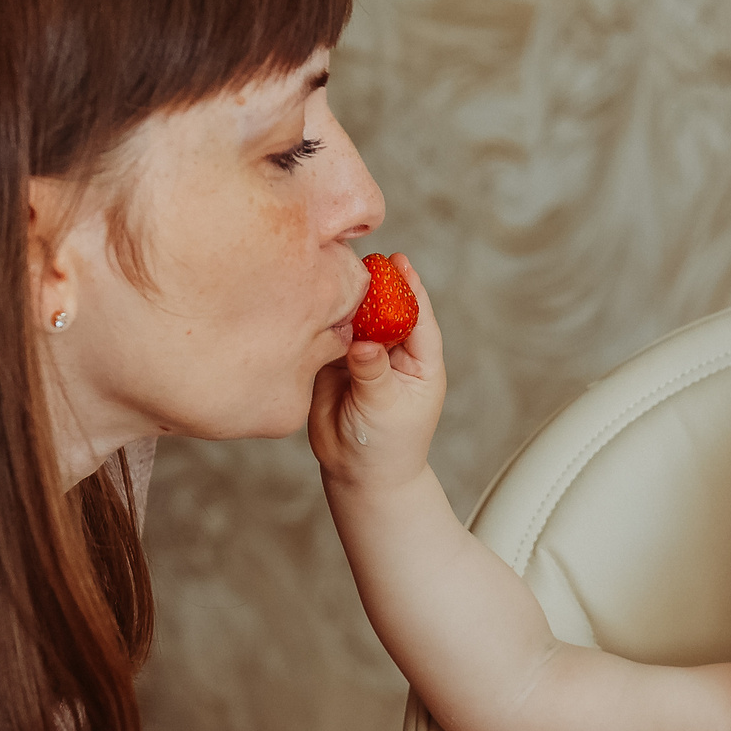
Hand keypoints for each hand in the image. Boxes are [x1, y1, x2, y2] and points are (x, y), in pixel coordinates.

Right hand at [308, 253, 444, 491]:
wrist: (356, 475)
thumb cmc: (387, 446)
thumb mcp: (385, 408)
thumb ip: (373, 373)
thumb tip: (362, 343)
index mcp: (420, 362)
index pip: (418, 317)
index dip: (410, 288)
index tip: (399, 262)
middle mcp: (393, 353)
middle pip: (386, 309)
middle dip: (376, 284)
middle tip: (362, 256)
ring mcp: (363, 356)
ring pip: (356, 319)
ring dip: (346, 298)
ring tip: (332, 269)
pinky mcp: (333, 363)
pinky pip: (328, 334)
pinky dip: (322, 318)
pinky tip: (309, 298)